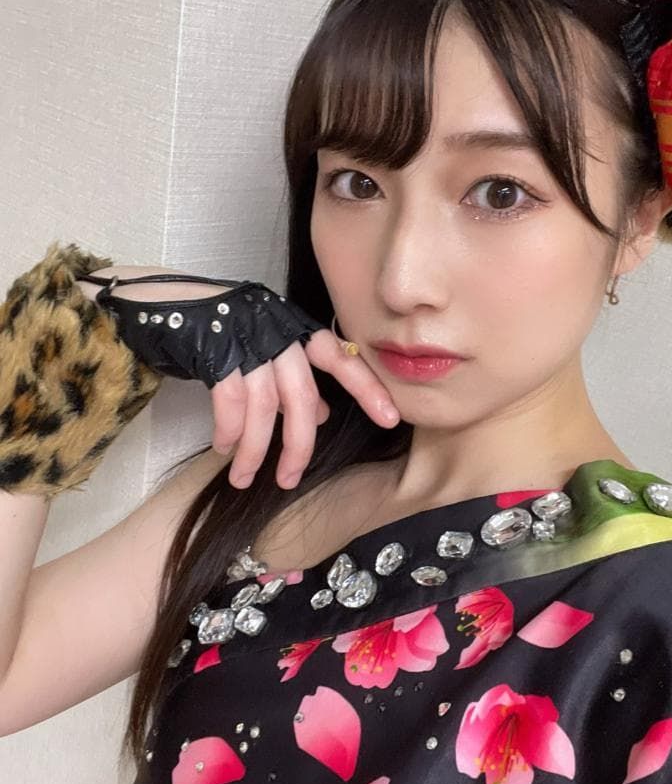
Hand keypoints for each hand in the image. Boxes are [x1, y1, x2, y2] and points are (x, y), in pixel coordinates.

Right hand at [211, 328, 399, 489]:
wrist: (169, 302)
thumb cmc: (226, 329)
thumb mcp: (269, 349)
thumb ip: (297, 381)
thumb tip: (322, 416)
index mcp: (297, 330)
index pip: (341, 358)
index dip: (366, 387)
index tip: (390, 418)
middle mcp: (277, 333)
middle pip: (300, 397)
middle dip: (298, 445)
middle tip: (289, 480)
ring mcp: (246, 340)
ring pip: (264, 406)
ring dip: (255, 449)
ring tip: (244, 477)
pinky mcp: (215, 352)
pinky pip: (230, 401)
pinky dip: (229, 430)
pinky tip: (224, 448)